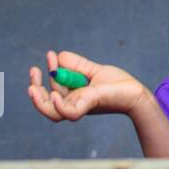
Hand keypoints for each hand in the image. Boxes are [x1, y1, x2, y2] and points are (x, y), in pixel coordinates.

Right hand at [27, 49, 148, 120]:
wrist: (136, 92)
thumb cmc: (117, 84)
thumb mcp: (93, 71)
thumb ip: (77, 65)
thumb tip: (58, 55)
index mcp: (73, 96)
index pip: (53, 88)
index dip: (49, 71)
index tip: (51, 55)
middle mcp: (74, 103)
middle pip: (47, 103)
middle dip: (36, 88)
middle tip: (34, 70)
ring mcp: (81, 106)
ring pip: (53, 113)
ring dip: (39, 101)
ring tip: (32, 87)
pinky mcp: (90, 106)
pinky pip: (69, 113)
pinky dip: (59, 106)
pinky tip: (53, 95)